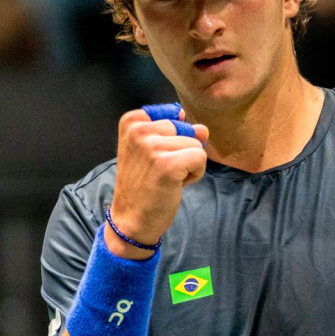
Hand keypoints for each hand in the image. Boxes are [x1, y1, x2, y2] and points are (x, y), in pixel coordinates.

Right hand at [106, 105, 206, 256]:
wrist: (131, 219)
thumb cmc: (144, 185)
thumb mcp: (154, 150)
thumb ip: (179, 132)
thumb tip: (203, 129)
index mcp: (132, 122)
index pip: (174, 116)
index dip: (173, 139)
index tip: (153, 158)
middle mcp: (138, 130)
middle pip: (186, 129)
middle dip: (182, 152)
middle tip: (161, 171)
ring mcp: (152, 146)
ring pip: (196, 144)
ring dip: (188, 164)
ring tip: (167, 179)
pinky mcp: (168, 164)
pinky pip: (200, 157)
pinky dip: (195, 174)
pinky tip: (176, 184)